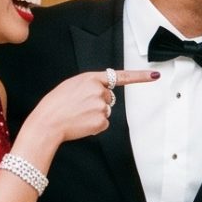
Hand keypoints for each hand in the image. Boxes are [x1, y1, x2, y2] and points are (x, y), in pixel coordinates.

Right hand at [33, 67, 157, 143]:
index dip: (139, 77)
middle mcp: (99, 90)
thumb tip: (103, 91)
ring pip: (106, 111)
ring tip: (78, 115)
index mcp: (90, 78)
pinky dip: (95, 126)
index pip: (120, 76)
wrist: (47, 122)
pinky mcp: (101, 121)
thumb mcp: (71, 85)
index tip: (154, 76)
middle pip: (109, 97)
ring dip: (95, 114)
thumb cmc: (55, 104)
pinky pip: (103, 124)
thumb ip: (89, 85)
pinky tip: (81, 124)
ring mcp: (101, 106)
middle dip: (97, 102)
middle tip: (79, 107)